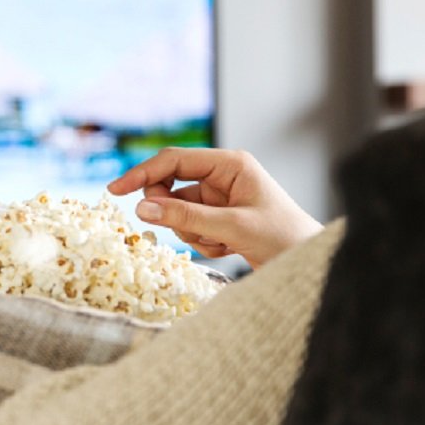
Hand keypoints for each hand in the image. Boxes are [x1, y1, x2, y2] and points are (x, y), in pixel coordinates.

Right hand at [108, 147, 321, 268]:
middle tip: (188, 230)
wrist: (310, 263)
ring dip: (192, 234)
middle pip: (171, 187)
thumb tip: (141, 209)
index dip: (143, 174)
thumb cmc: (284, 238)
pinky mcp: (220, 220)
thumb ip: (186, 217)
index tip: (115, 190)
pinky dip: (201, 243)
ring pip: (178, 213)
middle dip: (173, 213)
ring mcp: (220, 199)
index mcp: (230, 164)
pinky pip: (190, 229)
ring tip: (222, 245)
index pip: (174, 161)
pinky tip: (227, 250)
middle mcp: (223, 177)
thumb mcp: (232, 227)